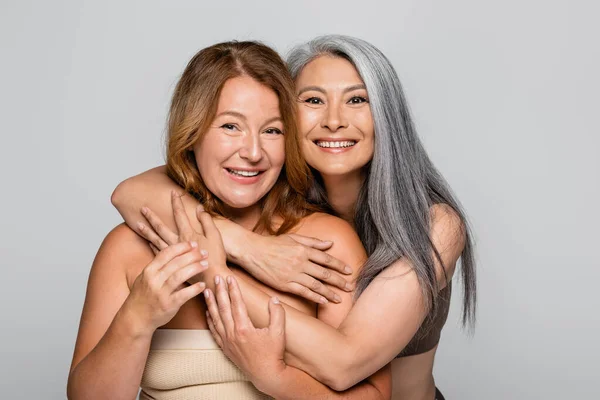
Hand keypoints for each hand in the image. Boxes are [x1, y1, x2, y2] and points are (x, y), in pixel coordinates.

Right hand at [123, 241, 206, 334]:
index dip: (181, 247)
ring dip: (195, 268)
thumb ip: (159, 266)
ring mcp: (161, 293)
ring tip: (206, 264)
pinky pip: (183, 295)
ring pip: (180, 276)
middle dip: (192, 256)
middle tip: (204, 252)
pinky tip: (202, 285)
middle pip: (175, 263)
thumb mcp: (146, 277)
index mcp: (149, 270)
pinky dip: (194, 289)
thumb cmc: (143, 295)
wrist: (136, 318)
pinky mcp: (168, 305)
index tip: (193, 244)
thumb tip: (177, 252)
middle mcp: (154, 280)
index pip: (166, 254)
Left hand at [136, 190, 227, 276]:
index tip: (172, 193)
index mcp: (188, 234)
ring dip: (147, 231)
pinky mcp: (172, 264)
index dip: (176, 202)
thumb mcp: (215, 236)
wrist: (212, 278)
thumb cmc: (216, 258)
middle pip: (161, 227)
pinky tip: (148, 242)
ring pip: (156, 240)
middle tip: (143, 209)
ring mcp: (173, 254)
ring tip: (137, 225)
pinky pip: (158, 253)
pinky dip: (152, 246)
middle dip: (152, 217)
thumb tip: (200, 208)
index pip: (179, 214)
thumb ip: (207, 221)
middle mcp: (177, 242)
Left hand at [204, 275, 285, 393]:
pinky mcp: (225, 348)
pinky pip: (214, 332)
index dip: (233, 289)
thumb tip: (274, 299)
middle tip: (216, 278)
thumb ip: (277, 314)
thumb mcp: (279, 333)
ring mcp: (227, 342)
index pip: (237, 303)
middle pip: (223, 308)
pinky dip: (210, 320)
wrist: (266, 375)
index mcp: (244, 328)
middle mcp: (232, 334)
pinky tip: (208, 312)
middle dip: (220, 291)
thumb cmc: (273, 354)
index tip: (230, 277)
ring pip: (216, 318)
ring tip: (206, 291)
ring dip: (211, 303)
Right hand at [244, 233, 353, 303]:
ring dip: (329, 292)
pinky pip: (303, 292)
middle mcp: (300, 262)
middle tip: (350, 287)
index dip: (339, 265)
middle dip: (339, 281)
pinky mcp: (285, 284)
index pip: (326, 258)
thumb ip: (312, 242)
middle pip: (324, 273)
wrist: (252, 251)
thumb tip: (330, 243)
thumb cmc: (272, 243)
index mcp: (303, 249)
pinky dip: (315, 297)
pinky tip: (323, 302)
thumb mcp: (293, 238)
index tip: (349, 271)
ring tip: (339, 299)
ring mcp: (293, 274)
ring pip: (316, 285)